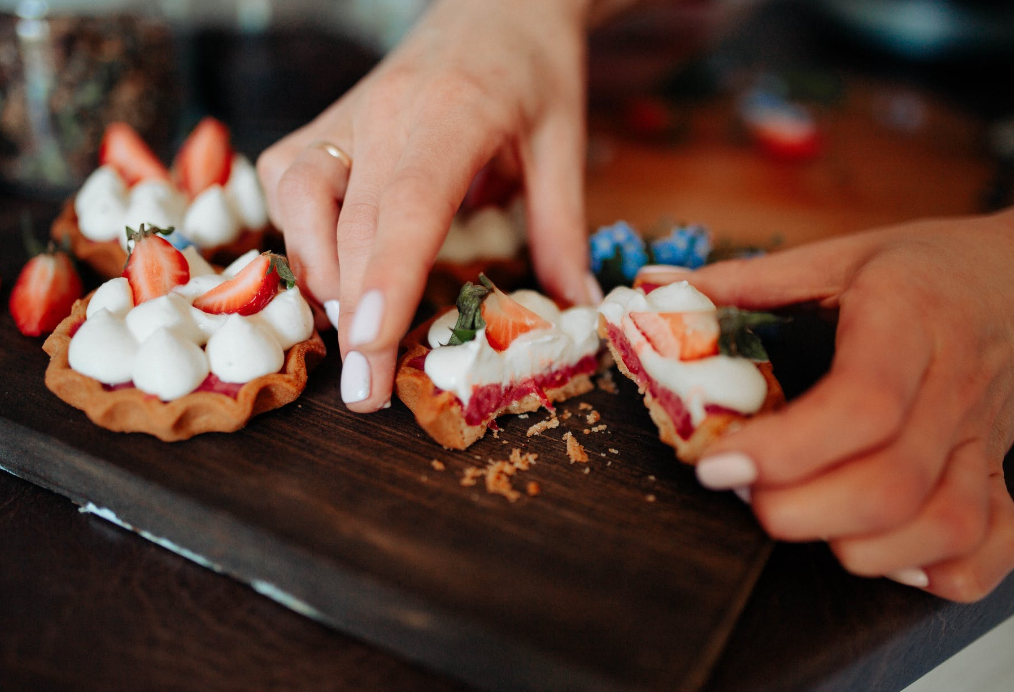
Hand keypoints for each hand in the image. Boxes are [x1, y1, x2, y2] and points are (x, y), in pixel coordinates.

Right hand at [257, 0, 600, 411]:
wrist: (494, 4)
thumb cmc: (534, 71)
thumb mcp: (564, 144)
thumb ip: (563, 232)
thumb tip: (575, 313)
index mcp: (454, 113)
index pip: (408, 203)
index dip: (386, 277)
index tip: (371, 347)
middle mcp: (383, 112)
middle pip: (349, 221)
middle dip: (352, 317)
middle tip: (365, 394)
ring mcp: (346, 113)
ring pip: (299, 199)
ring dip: (320, 274)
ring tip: (355, 332)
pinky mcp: (325, 122)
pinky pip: (287, 181)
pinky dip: (300, 236)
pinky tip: (333, 267)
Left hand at [647, 211, 1013, 600]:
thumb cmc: (925, 269)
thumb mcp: (839, 256)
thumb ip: (748, 280)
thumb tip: (655, 292)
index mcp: (909, 321)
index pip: (862, 403)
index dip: (785, 449)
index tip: (717, 464)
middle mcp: (955, 387)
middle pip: (893, 483)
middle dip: (801, 510)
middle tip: (743, 494)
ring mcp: (986, 437)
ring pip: (945, 525)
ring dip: (858, 546)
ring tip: (799, 516)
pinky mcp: (1003, 470)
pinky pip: (994, 544)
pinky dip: (939, 569)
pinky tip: (885, 552)